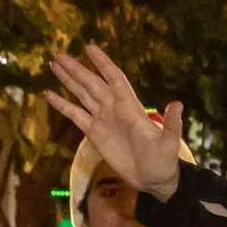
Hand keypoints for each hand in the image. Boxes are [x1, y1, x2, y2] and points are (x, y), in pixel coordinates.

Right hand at [46, 45, 184, 200]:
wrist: (153, 178)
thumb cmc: (163, 159)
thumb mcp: (169, 142)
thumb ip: (172, 124)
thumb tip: (178, 104)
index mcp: (130, 107)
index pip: (115, 79)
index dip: (103, 64)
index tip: (90, 48)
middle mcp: (114, 108)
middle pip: (93, 83)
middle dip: (77, 69)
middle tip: (60, 54)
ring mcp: (102, 119)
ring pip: (82, 94)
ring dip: (68, 79)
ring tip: (54, 63)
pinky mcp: (94, 132)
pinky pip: (75, 114)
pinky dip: (62, 105)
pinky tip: (48, 94)